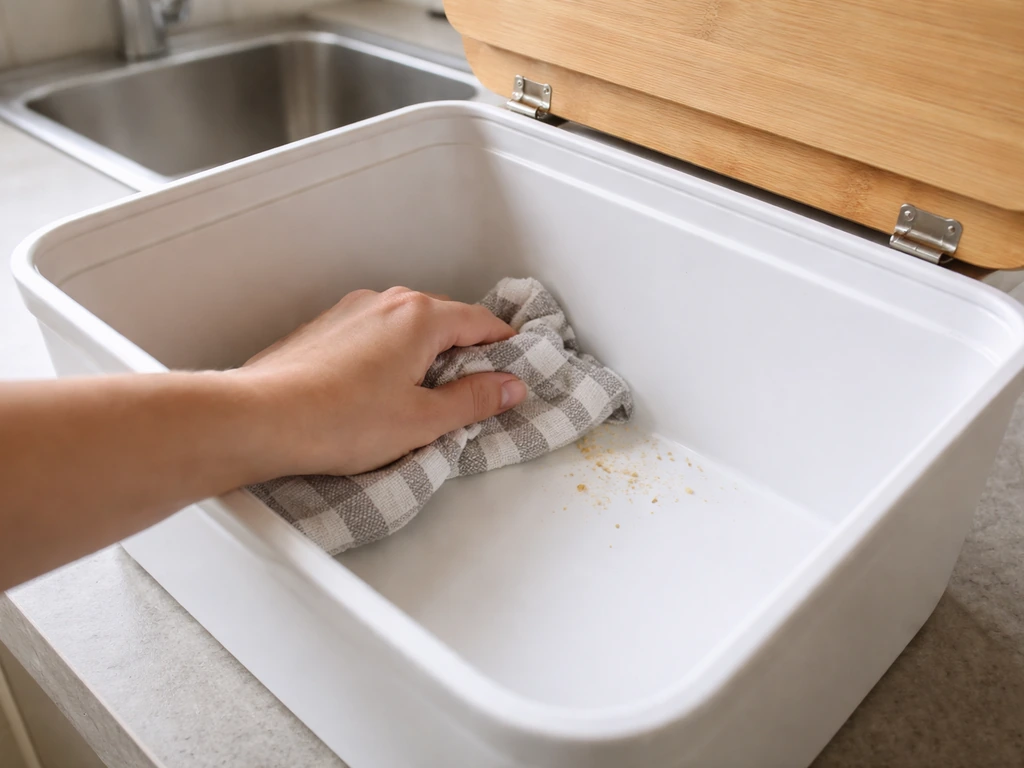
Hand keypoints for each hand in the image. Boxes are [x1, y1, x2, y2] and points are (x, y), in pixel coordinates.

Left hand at [237, 287, 528, 476]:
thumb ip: (474, 400)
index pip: (480, 321)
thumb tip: (508, 387)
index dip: (504, 345)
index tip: (514, 365)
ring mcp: (350, 313)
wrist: (260, 419)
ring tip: (422, 399)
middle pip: (443, 320)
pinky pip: (373, 336)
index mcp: (419, 317)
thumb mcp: (423, 420)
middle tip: (475, 390)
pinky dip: (389, 357)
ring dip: (424, 354)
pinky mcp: (324, 330)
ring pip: (405, 327)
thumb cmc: (338, 420)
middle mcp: (385, 302)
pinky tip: (379, 394)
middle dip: (464, 351)